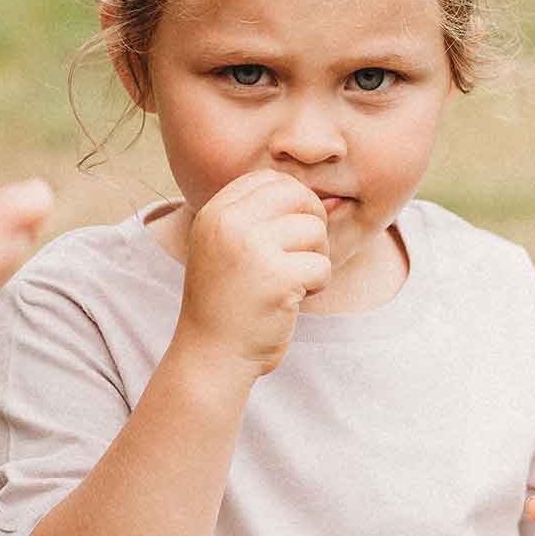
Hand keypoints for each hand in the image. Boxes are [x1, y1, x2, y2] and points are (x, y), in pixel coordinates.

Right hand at [175, 171, 331, 377]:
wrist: (211, 356)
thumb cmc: (227, 302)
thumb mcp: (226, 248)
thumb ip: (257, 217)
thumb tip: (322, 195)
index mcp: (215, 213)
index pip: (269, 179)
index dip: (292, 201)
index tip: (290, 231)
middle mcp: (230, 224)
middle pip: (296, 195)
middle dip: (312, 220)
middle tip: (306, 250)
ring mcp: (253, 249)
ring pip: (315, 229)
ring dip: (316, 257)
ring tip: (294, 280)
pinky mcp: (278, 278)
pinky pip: (322, 265)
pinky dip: (317, 285)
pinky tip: (295, 299)